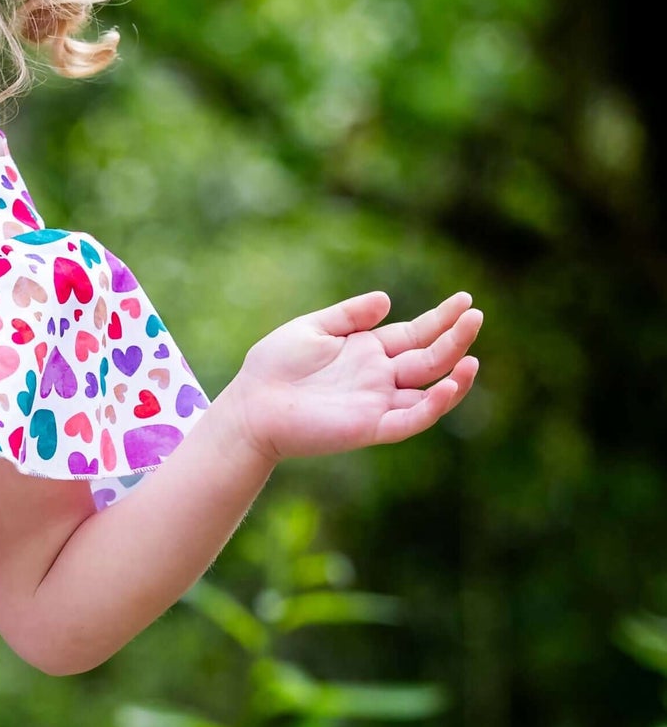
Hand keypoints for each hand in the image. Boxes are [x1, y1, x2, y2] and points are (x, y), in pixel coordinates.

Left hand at [225, 289, 481, 462]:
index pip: (416, 334)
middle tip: (476, 316)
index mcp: (368, 351)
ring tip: (472, 356)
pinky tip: (448, 385)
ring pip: (428, 391)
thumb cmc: (273, 367)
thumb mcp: (313, 328)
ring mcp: (377, 403)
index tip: (465, 300)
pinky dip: (432, 406)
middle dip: (454, 338)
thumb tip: (386, 300)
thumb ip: (349, 315)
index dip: (441, 319)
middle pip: (429, 358)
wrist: (250, 405)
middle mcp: (379, 377)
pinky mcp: (369, 426)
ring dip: (453, 375)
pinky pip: (409, 419)